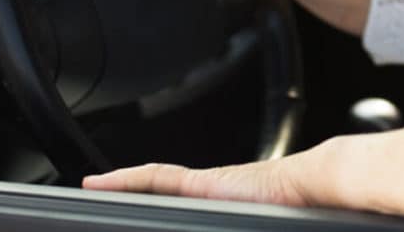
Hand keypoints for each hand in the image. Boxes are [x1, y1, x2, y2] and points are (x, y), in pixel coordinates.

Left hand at [82, 159, 310, 206]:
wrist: (312, 189)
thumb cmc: (296, 216)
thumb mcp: (247, 229)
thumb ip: (232, 228)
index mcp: (221, 211)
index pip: (173, 211)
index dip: (147, 211)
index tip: (126, 223)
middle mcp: (208, 197)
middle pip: (158, 200)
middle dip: (127, 202)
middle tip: (98, 212)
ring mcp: (203, 187)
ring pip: (150, 189)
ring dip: (119, 191)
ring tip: (91, 196)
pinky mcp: (201, 181)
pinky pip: (154, 177)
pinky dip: (126, 179)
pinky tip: (101, 183)